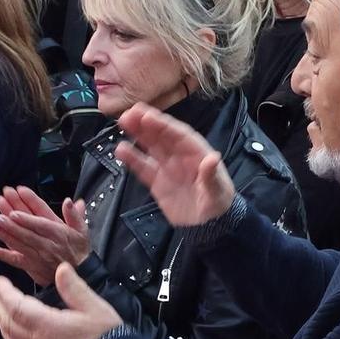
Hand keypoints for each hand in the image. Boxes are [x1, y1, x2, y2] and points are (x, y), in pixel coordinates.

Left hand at [0, 188, 89, 287]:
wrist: (80, 273)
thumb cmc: (78, 249)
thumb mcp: (82, 230)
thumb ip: (75, 215)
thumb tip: (70, 201)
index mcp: (59, 232)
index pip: (41, 220)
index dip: (28, 212)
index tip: (17, 203)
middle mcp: (48, 243)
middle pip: (27, 230)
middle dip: (12, 220)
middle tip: (0, 211)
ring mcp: (39, 255)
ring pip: (20, 243)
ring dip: (6, 234)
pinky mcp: (32, 266)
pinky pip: (16, 260)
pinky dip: (3, 255)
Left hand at [0, 264, 123, 338]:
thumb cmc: (105, 337)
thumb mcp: (94, 307)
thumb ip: (74, 288)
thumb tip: (61, 269)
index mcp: (46, 324)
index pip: (15, 306)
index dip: (5, 292)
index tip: (1, 282)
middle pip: (7, 321)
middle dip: (0, 304)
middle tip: (0, 291)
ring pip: (9, 337)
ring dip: (2, 320)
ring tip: (4, 309)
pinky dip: (10, 336)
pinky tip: (15, 333)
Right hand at [110, 104, 235, 227]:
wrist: (209, 225)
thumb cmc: (218, 203)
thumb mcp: (217, 191)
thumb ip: (211, 176)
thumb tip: (212, 157)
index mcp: (198, 154)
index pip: (179, 135)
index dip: (163, 124)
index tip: (147, 115)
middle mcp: (181, 157)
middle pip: (162, 136)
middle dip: (147, 124)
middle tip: (129, 112)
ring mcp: (168, 168)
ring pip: (151, 147)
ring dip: (138, 134)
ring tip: (122, 122)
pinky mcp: (157, 182)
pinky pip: (143, 167)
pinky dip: (132, 158)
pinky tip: (120, 149)